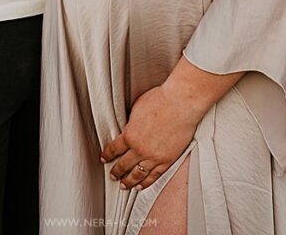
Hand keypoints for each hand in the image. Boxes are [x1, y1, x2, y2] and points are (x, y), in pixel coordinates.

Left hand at [100, 57, 243, 190]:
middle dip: (116, 171)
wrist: (180, 103)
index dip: (108, 155)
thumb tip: (131, 127)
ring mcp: (154, 157)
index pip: (114, 149)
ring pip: (137, 174)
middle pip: (124, 165)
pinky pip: (154, 176)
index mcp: (130, 134)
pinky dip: (146, 182)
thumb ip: (132, 122)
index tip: (104, 159)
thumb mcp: (137, 108)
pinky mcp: (167, 160)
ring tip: (124, 185)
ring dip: (129, 181)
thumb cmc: (161, 100)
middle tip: (113, 175)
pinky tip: (141, 186)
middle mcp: (140, 149)